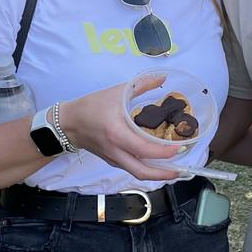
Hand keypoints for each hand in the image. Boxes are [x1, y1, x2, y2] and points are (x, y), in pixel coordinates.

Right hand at [59, 75, 180, 181]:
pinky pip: (131, 168)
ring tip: (174, 168)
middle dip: (164, 174)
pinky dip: (146, 168)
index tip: (180, 148)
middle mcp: (116, 151)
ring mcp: (113, 159)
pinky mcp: (111, 161)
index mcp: (117, 134)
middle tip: (182, 170)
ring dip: (157, 174)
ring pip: (137, 173)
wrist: (68, 123)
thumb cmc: (92, 106)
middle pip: (142, 172)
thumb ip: (142, 85)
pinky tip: (157, 163)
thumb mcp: (117, 92)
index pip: (144, 150)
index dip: (164, 152)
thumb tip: (162, 77)